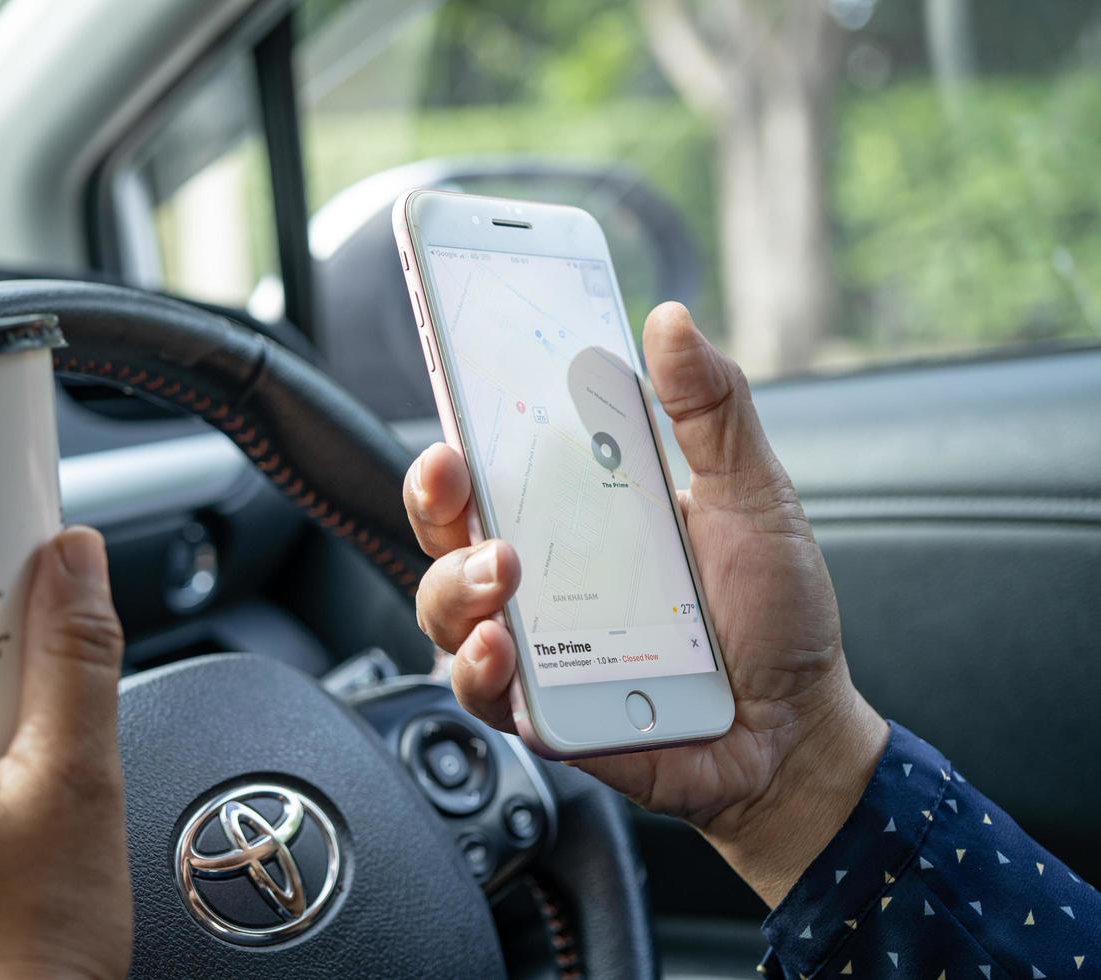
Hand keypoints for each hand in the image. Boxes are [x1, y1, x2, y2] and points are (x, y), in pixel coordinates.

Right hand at [404, 302, 887, 905]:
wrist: (801, 726)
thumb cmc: (774, 612)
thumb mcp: (754, 495)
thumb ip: (712, 409)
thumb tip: (670, 321)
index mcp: (577, 518)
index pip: (490, 469)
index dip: (456, 435)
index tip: (452, 404)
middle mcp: (541, 581)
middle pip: (444, 533)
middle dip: (432, 501)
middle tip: (454, 480)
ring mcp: (538, 650)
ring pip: (445, 613)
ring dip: (455, 586)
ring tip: (500, 573)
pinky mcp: (545, 716)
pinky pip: (485, 695)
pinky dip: (483, 672)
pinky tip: (506, 653)